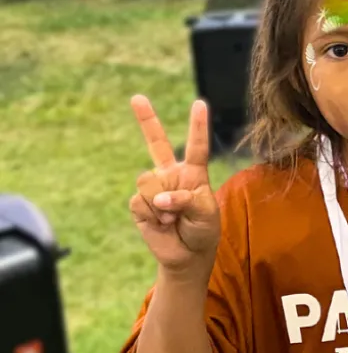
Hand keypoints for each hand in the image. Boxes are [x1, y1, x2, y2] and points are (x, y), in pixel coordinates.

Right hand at [128, 96, 220, 278]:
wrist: (187, 254)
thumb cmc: (202, 230)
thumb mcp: (206, 214)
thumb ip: (187, 200)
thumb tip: (160, 198)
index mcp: (193, 173)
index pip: (196, 146)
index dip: (197, 126)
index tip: (200, 104)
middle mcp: (171, 174)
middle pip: (156, 142)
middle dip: (146, 119)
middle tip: (136, 97)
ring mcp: (154, 187)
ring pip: (148, 180)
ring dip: (161, 203)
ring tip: (172, 218)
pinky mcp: (139, 203)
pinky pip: (141, 201)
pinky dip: (152, 214)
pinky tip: (161, 223)